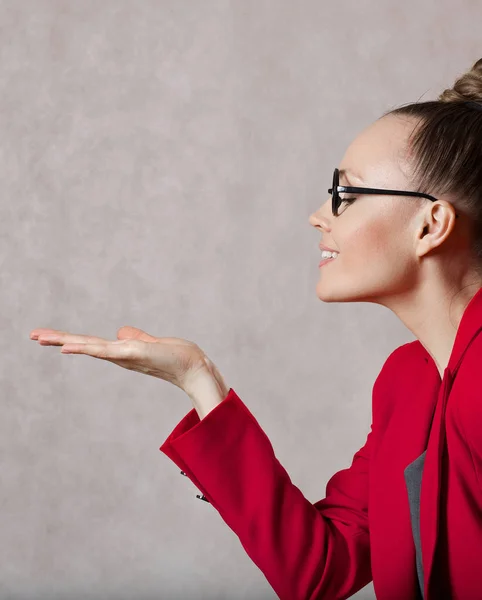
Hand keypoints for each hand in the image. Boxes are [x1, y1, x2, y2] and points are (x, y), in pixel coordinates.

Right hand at [29, 325, 211, 391]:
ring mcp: (124, 356)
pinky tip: (67, 346)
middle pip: (84, 345)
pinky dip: (84, 348)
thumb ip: (136, 338)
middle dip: (58, 339)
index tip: (48, 336)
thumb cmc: (178, 357)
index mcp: (122, 352)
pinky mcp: (132, 354)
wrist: (196, 369)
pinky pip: (104, 350)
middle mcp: (120, 355)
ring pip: (89, 346)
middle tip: (32, 335)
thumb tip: (121, 332)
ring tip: (40, 337)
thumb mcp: (153, 343)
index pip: (91, 343)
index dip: (70, 339)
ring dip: (64, 341)